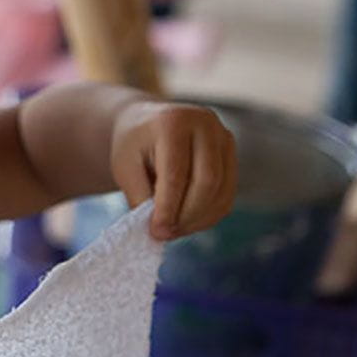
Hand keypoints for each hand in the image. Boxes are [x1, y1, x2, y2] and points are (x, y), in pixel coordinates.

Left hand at [110, 100, 236, 240]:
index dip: (168, 207)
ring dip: (198, 219)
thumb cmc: (133, 146)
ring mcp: (223, 137)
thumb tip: (162, 229)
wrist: (147, 123)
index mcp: (173, 121)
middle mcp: (204, 124)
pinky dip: (209, 215)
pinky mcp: (231, 153)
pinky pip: (227, 194)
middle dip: (187, 216)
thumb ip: (141, 196)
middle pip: (207, 181)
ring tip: (174, 230)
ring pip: (221, 191)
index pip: (176, 173)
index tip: (157, 231)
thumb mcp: (124, 167)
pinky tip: (189, 222)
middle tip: (165, 234)